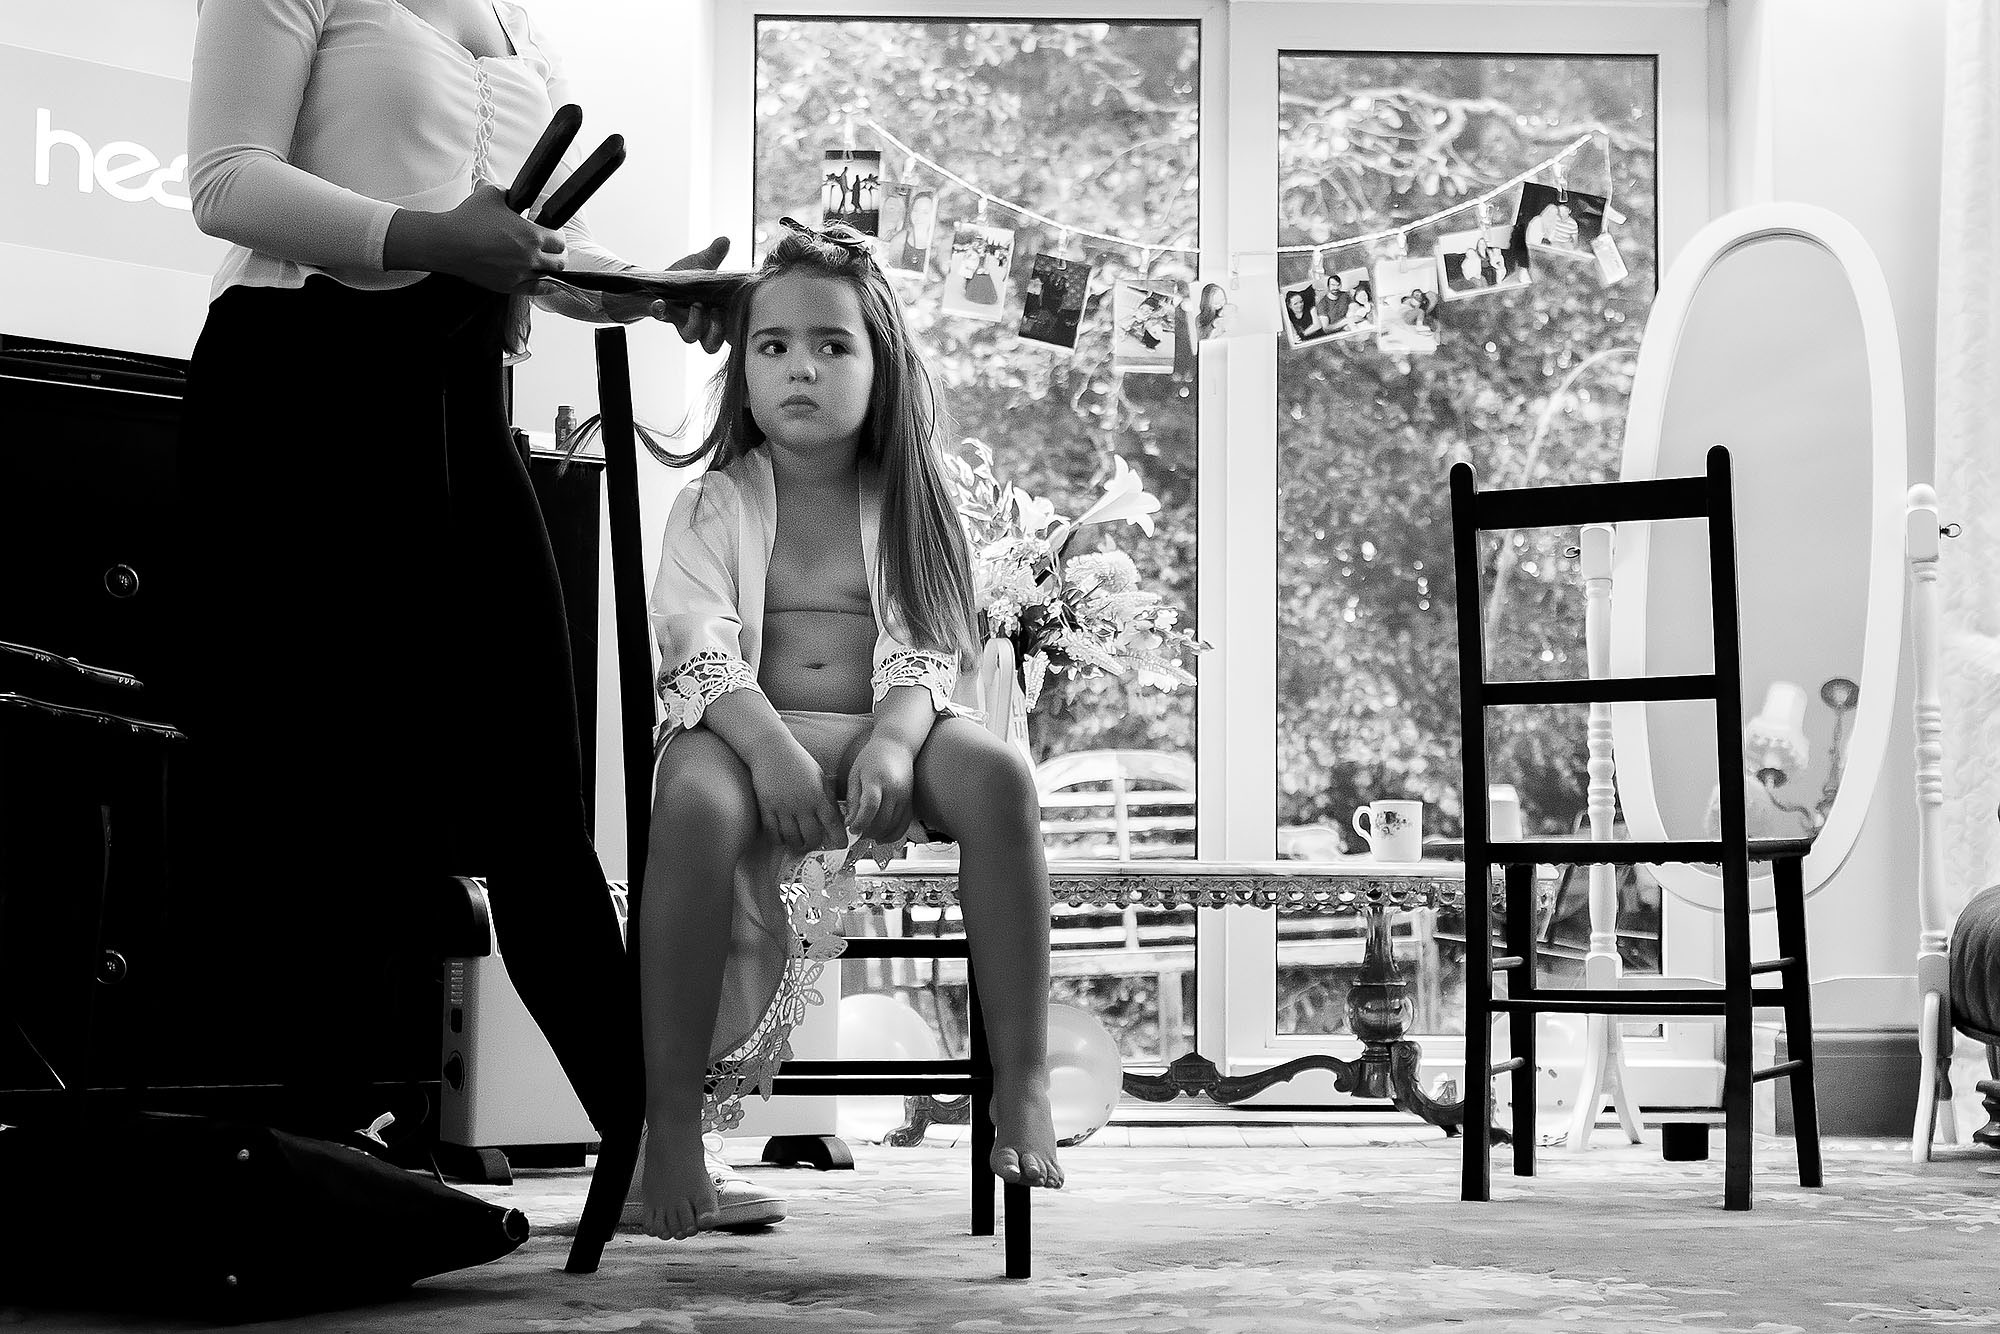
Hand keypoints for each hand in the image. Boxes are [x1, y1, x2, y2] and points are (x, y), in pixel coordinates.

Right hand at [384, 184, 564, 292]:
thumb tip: (514, 196)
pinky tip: (550, 284)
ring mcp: (520, 275)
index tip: (553, 233)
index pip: (560, 240)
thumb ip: (510, 194)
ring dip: (549, 269)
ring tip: (546, 263)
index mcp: (531, 235)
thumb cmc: (467, 218)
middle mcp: (530, 257)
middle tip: (554, 250)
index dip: (558, 235)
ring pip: (549, 277)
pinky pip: (536, 291)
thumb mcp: (492, 193)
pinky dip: (545, 287)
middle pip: (560, 262)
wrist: (447, 243)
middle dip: (559, 255)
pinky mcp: (508, 286)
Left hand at [654, 236, 731, 353]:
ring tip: (696, 305)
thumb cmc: (685, 277)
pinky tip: (660, 303)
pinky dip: (661, 310)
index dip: (733, 333)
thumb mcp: (702, 264)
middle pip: (711, 345)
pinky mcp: (663, 313)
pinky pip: (662, 316)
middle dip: (716, 332)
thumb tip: (725, 239)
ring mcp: (681, 320)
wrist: (657, 281)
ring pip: (691, 337)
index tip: (736, 317)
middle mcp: (700, 323)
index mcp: (714, 315)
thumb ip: (714, 255)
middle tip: (716, 312)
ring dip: (695, 323)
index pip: (728, 334)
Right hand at [751, 742, 847, 851]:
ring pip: (792, 838)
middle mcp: (802, 804)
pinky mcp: (767, 807)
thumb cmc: (798, 761)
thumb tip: (836, 816)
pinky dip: (778, 839)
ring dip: (796, 844)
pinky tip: (782, 838)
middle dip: (815, 844)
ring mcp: (783, 807)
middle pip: (811, 836)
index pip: (832, 823)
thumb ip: (827, 797)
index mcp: (818, 795)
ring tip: (798, 843)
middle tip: (814, 844)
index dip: (839, 838)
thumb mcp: (819, 776)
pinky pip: (773, 832)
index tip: (841, 845)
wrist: (771, 749)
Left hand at [844, 737, 916, 842]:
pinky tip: (881, 837)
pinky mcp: (910, 802)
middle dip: (867, 832)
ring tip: (866, 834)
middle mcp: (894, 790)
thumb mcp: (855, 774)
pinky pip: (903, 825)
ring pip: (893, 826)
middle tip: (856, 833)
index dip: (861, 821)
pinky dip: (892, 835)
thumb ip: (853, 799)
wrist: (896, 746)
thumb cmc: (873, 758)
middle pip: (883, 820)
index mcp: (877, 780)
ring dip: (878, 835)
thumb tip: (850, 823)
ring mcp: (905, 797)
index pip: (871, 806)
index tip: (851, 829)